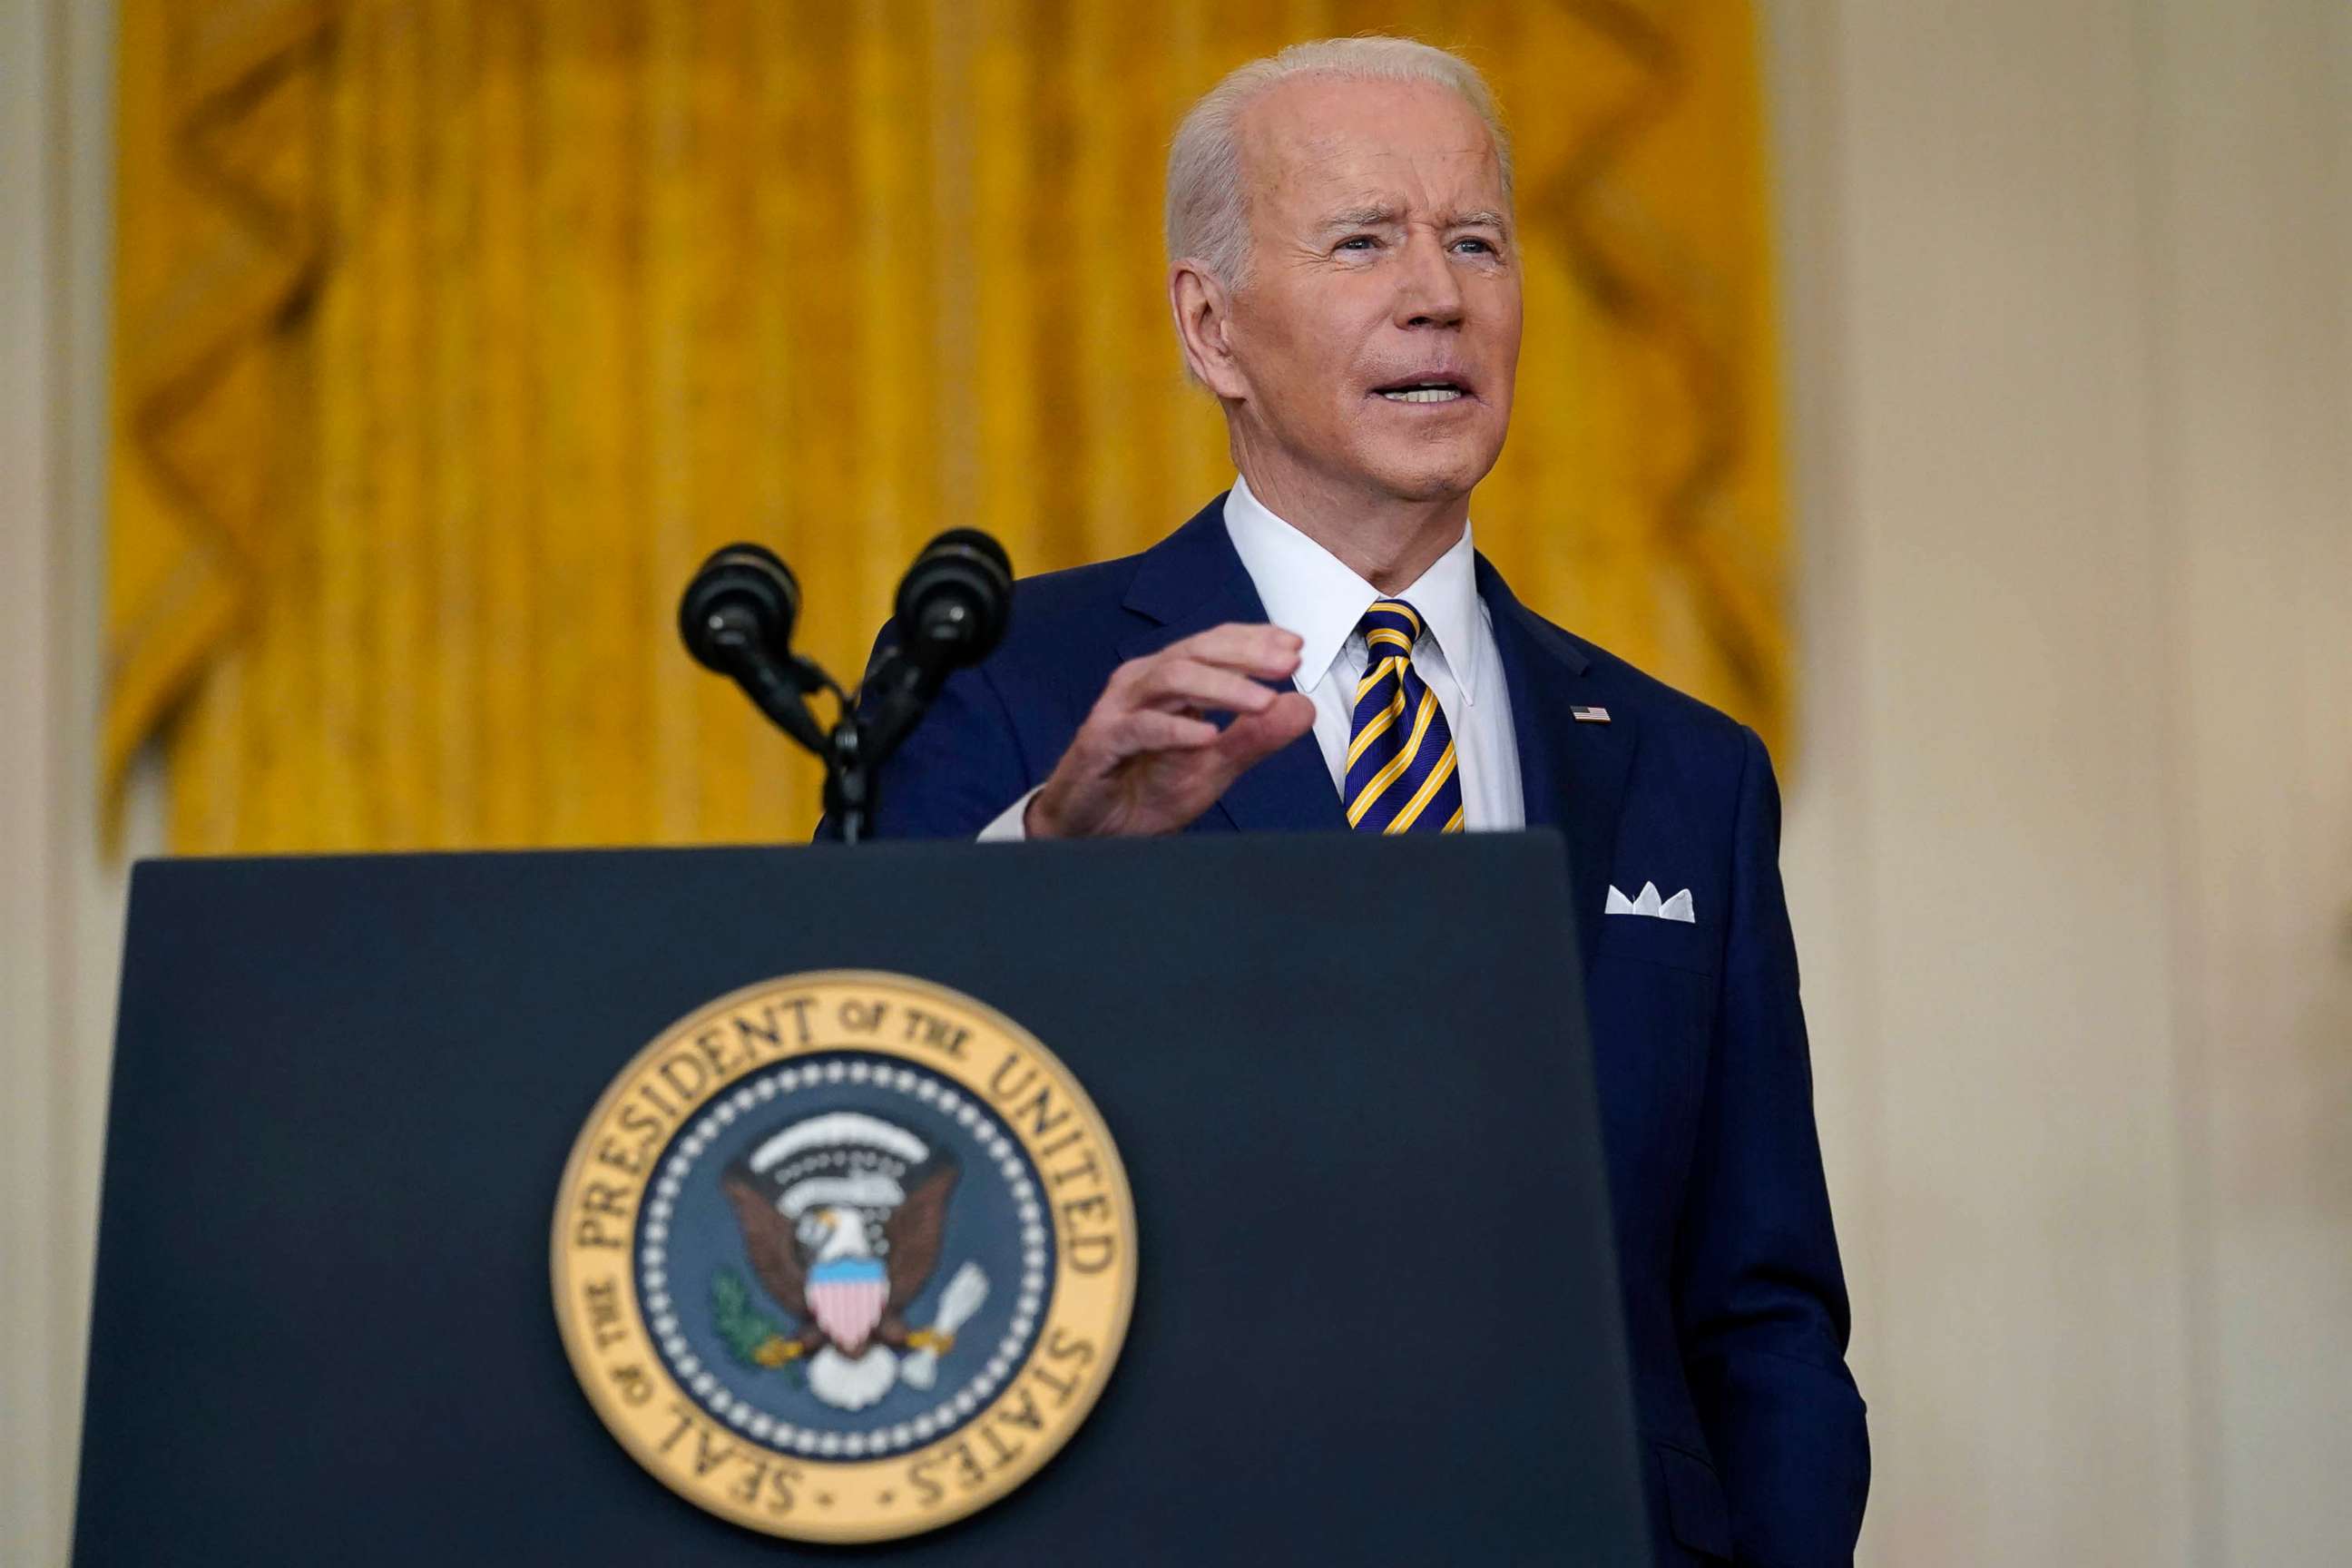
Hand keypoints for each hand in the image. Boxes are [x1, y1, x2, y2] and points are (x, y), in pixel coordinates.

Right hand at [1027, 624, 1318, 837]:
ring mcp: (1118, 710)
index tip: (1296, 647)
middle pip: (1195, 652)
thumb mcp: (1215, 764)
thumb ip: (1256, 736)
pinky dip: (1176, 729)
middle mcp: (1141, 683)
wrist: (1096, 831)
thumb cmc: (1147, 789)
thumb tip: (1304, 706)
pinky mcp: (1101, 742)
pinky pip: (1140, 727)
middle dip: (1246, 655)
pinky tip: (1209, 735)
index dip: (1253, 640)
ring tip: (1262, 702)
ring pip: (1172, 680)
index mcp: (1167, 679)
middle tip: (1287, 665)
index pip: (1213, 645)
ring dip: (1222, 687)